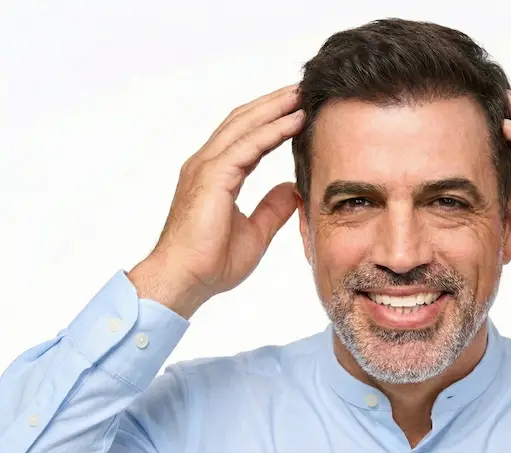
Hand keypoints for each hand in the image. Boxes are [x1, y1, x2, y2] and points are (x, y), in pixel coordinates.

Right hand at [128, 84, 303, 318]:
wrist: (183, 281)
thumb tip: (290, 189)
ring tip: (302, 94)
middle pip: (244, 121)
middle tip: (303, 89)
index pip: (246, 136)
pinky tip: (294, 121)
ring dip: (275, 107)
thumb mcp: (255, 232)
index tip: (298, 108)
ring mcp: (206, 167)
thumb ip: (271, 208)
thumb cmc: (210, 263)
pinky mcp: (212, 177)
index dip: (272, 119)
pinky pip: (247, 146)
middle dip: (274, 103)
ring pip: (245, 125)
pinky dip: (272, 131)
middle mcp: (207, 164)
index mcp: (216, 175)